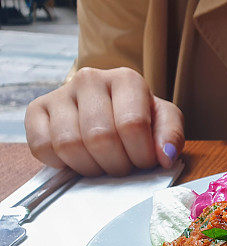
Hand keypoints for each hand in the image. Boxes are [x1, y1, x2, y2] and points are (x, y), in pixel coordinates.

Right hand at [25, 67, 183, 175]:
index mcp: (126, 79)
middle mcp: (90, 79)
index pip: (132, 125)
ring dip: (90, 167)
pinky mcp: (36, 110)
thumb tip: (165, 157)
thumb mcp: (164, 122)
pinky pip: (42, 147)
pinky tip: (79, 158)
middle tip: (124, 166)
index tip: (146, 161)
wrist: (109, 109)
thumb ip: (171, 136)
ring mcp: (59, 92)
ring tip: (103, 163)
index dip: (141, 155)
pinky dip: (62, 163)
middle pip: (100, 137)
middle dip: (116, 164)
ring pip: (69, 144)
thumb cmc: (140, 117)